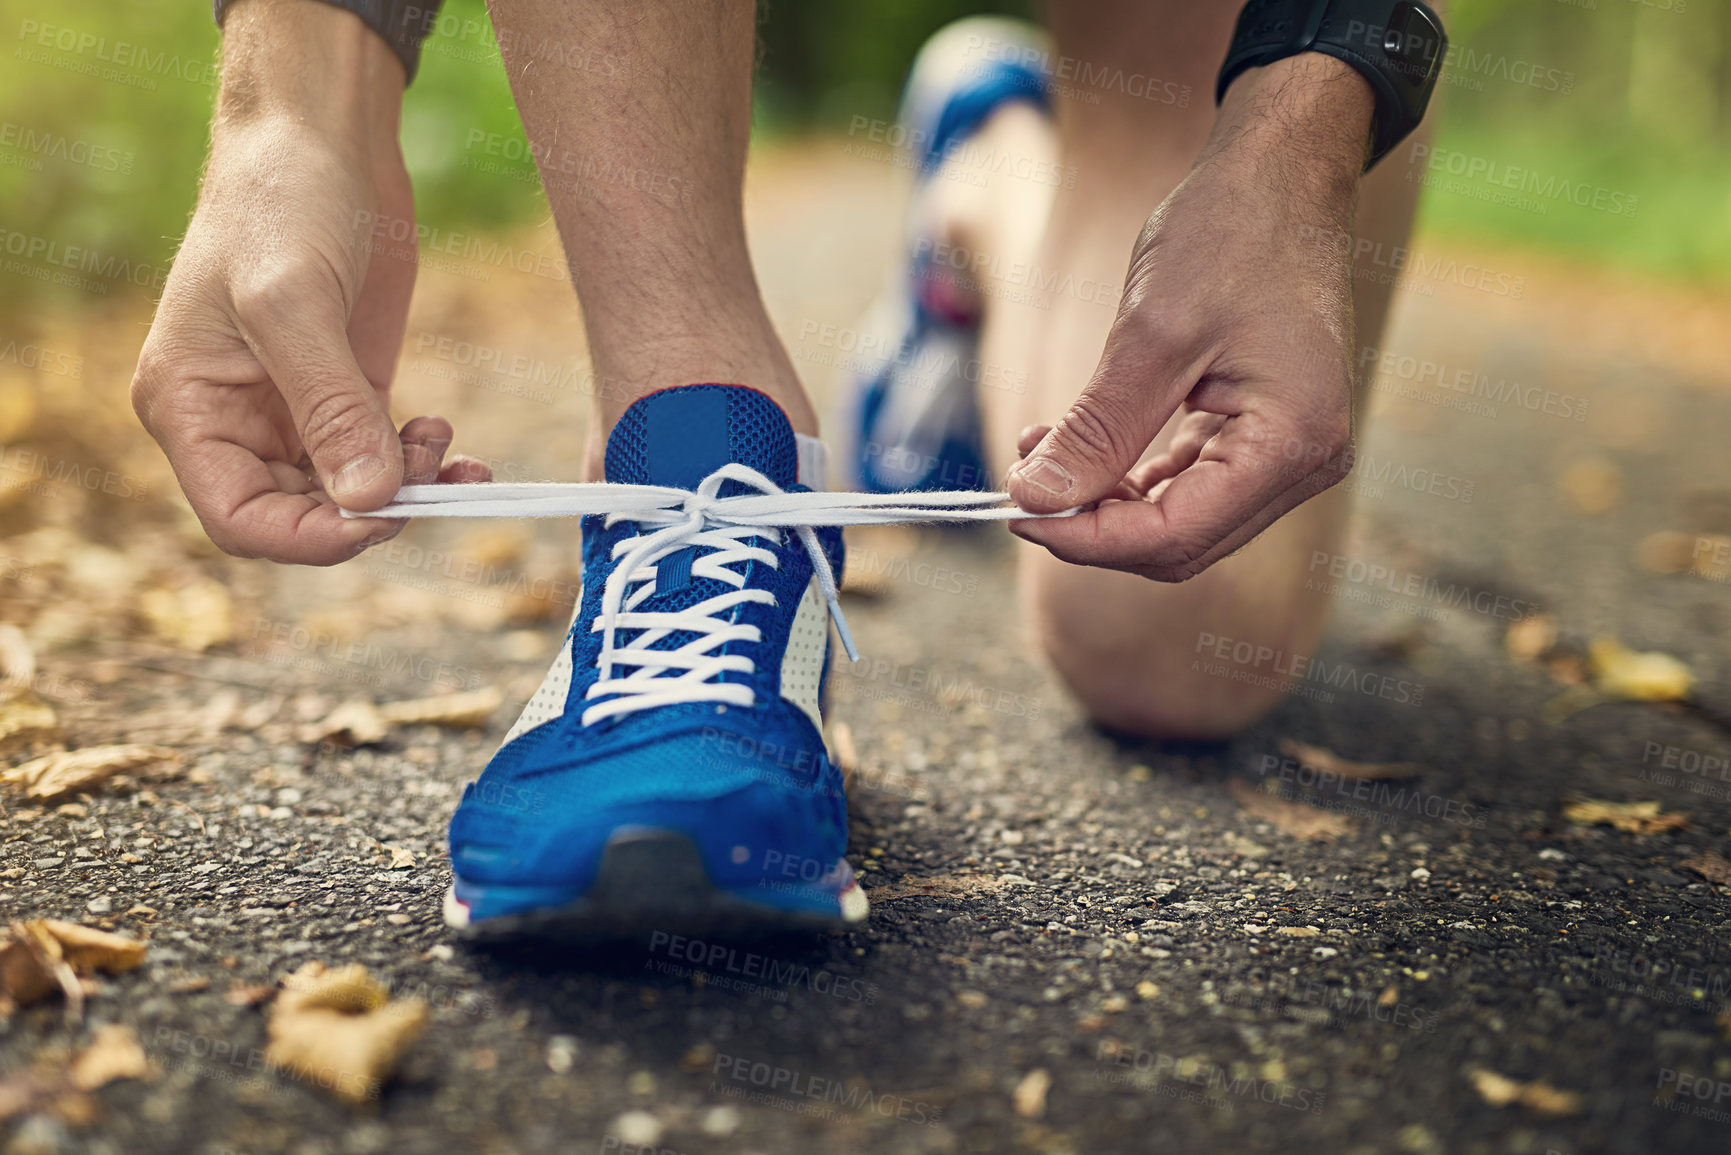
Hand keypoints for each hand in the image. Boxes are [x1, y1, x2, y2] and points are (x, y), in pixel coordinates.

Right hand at [130, 0, 488, 564]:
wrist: (322, 138)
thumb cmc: (281, 201)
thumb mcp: (295, 301)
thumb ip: (330, 407)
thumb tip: (369, 499)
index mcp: (188, 406)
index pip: (239, 518)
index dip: (309, 537)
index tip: (380, 519)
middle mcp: (233, 420)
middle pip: (299, 515)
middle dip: (369, 511)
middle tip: (432, 479)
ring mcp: (292, 410)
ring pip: (347, 493)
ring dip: (404, 489)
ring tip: (446, 445)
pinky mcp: (345, 392)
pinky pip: (378, 458)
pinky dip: (417, 462)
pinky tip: (447, 437)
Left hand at [1006, 54, 1374, 581]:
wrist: (1278, 175)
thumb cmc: (1228, 234)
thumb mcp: (1150, 334)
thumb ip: (1097, 430)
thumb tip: (1035, 501)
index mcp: (1292, 444)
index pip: (1175, 536)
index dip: (1087, 537)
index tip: (1014, 507)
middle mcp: (1304, 463)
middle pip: (1178, 543)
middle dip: (1091, 525)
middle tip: (1017, 486)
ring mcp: (1288, 454)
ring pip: (1178, 522)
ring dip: (1102, 501)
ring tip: (1036, 454)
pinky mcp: (1263, 436)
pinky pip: (1187, 484)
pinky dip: (1127, 476)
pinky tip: (1072, 443)